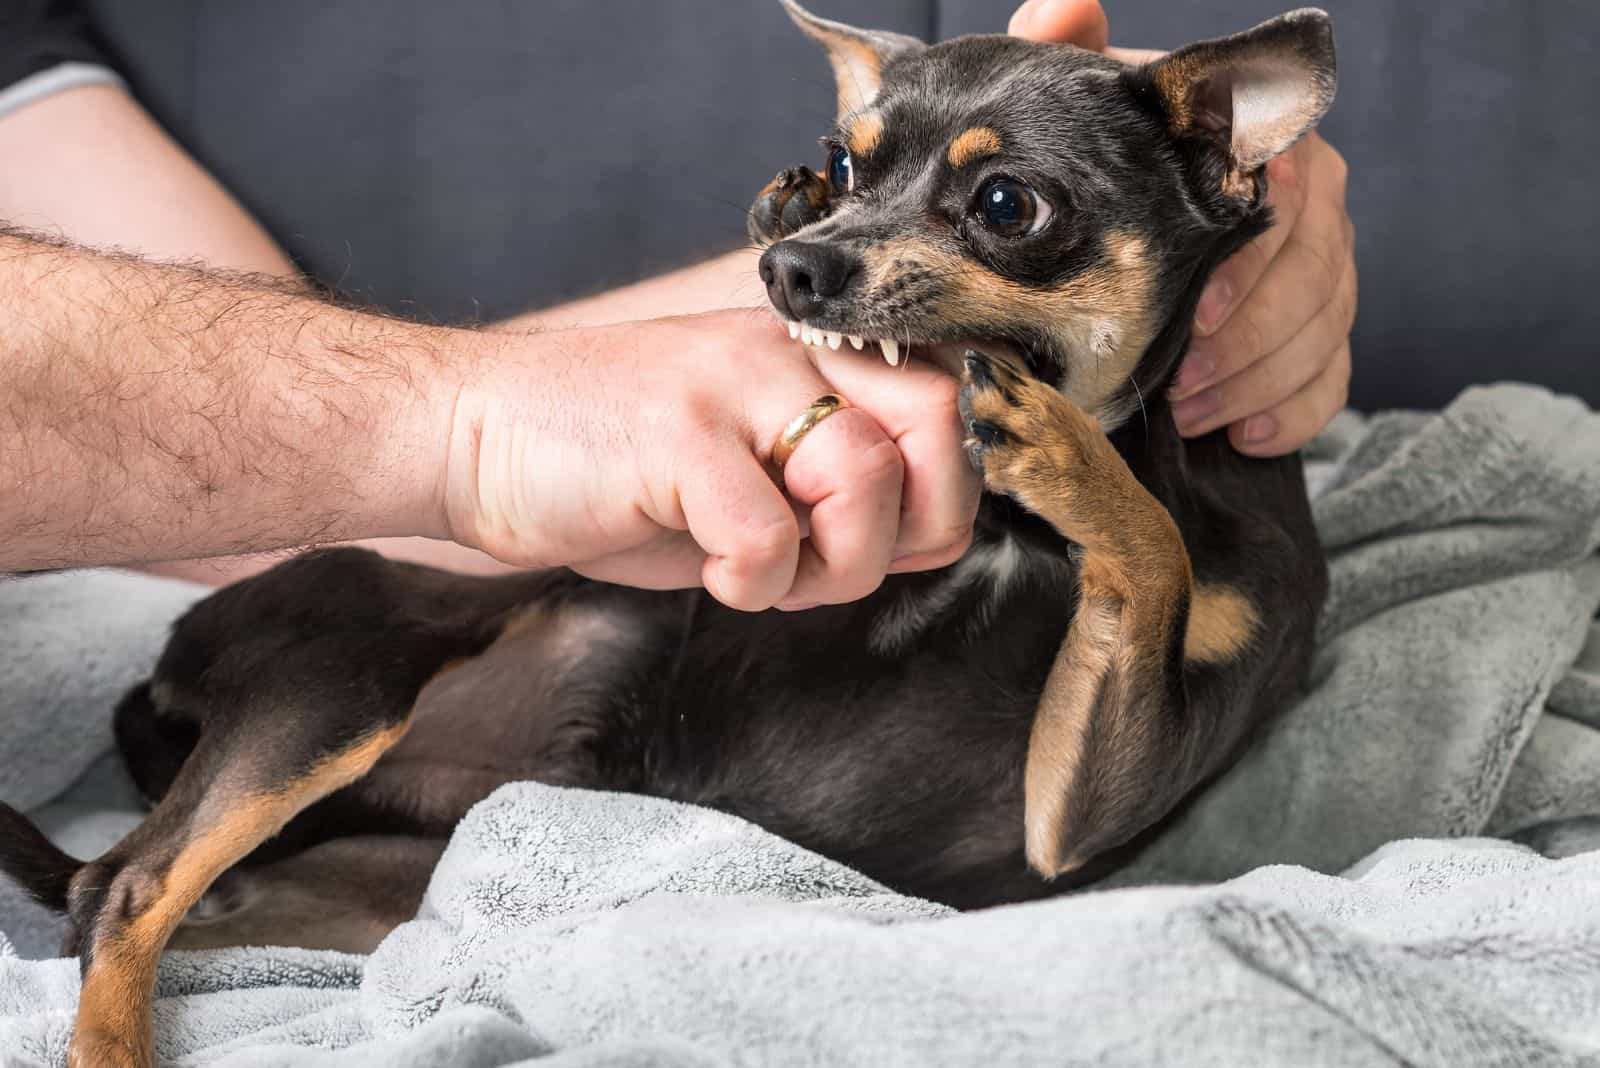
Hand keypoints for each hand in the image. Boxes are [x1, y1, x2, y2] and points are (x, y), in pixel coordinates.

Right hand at [438, 311, 976, 610]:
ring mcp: (730, 384)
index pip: (949, 400)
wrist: (470, 434)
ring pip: (866, 479)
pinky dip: (750, 584)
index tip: (887, 540)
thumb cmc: (611, 464)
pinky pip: (769, 537)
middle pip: (939, 422)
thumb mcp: (745, 465)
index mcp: (809, 352)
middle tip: (840, 560)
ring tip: (762, 571)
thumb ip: (839, 488)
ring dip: (831, 567)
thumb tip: (933, 535)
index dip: (943, 491)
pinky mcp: (676, 435)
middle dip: (916, 523)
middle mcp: (784, 350)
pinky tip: (708, 571)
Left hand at [1010, 0, 1355, 455]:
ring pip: (1327, 330)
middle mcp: (1315, 203)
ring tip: (1191, 414)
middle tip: (1184, 385)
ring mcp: (1325, 269)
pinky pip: (1333, 378)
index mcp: (1269, 149)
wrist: (1120, 221)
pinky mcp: (1321, 331)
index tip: (1198, 318)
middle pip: (1319, 273)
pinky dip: (1292, 413)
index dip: (1252, 268)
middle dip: (1252, 340)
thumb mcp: (1083, 110)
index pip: (1294, 201)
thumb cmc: (1108, 161)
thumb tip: (1066, 5)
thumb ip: (1071, 53)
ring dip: (1259, 383)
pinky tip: (1240, 436)